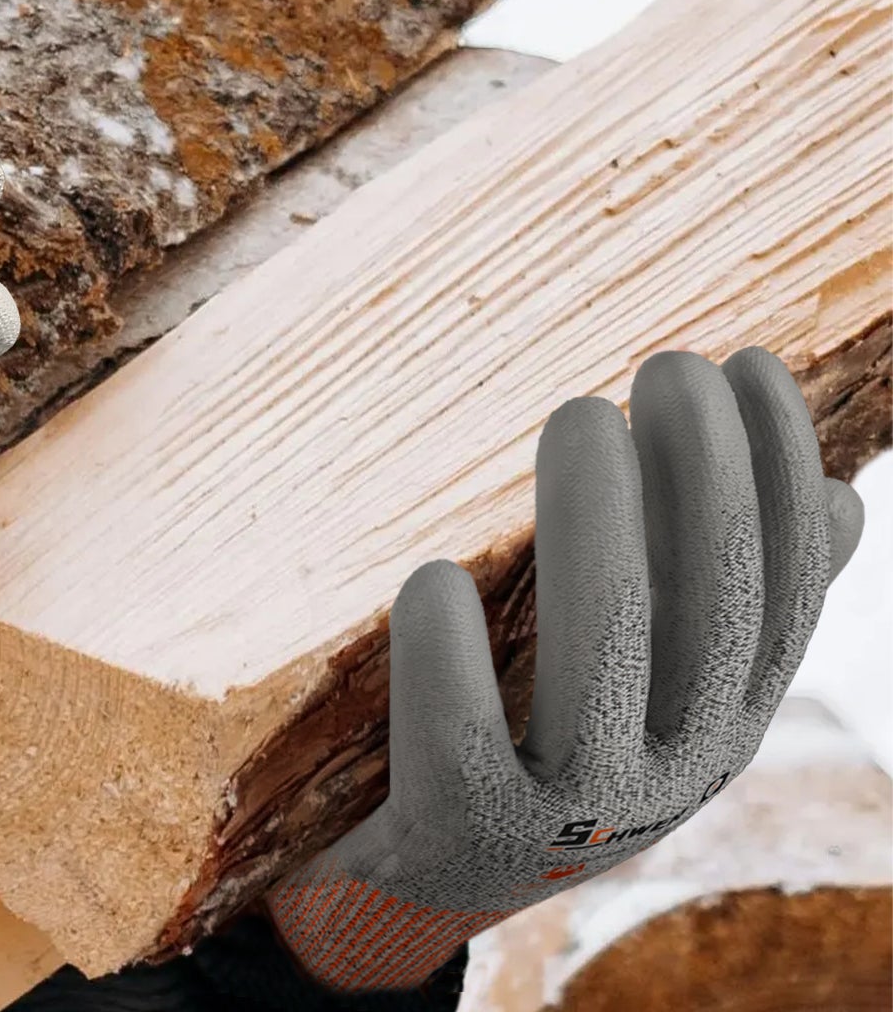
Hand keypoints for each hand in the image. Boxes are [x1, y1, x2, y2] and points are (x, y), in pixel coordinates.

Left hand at [265, 348, 863, 989]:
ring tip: (579, 414)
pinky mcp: (458, 838)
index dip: (777, 475)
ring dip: (599, 531)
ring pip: (601, 665)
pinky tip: (432, 575)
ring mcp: (570, 817)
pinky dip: (446, 660)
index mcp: (724, 725)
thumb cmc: (537, 751)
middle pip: (706, 613)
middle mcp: (670, 776)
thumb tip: (847, 499)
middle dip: (704, 478)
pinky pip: (459, 746)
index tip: (750, 363)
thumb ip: (731, 604)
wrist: (411, 893)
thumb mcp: (649, 686)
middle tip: (666, 366)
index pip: (778, 591)